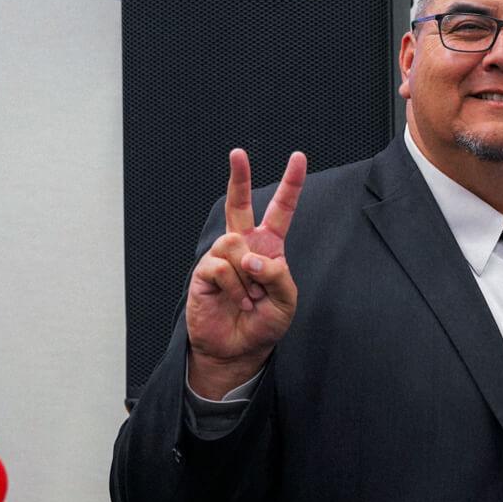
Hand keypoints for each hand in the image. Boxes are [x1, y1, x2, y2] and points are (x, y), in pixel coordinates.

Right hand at [186, 149, 306, 397]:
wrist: (238, 348)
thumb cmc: (264, 322)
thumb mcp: (287, 301)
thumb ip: (278, 276)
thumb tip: (251, 257)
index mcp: (269, 246)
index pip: (281, 210)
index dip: (290, 184)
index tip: (298, 158)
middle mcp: (243, 245)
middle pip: (238, 204)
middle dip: (238, 177)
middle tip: (237, 152)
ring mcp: (221, 256)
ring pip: (234, 244)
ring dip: (248, 277)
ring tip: (249, 298)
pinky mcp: (204, 271)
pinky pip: (221, 267)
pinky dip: (234, 287)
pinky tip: (235, 301)